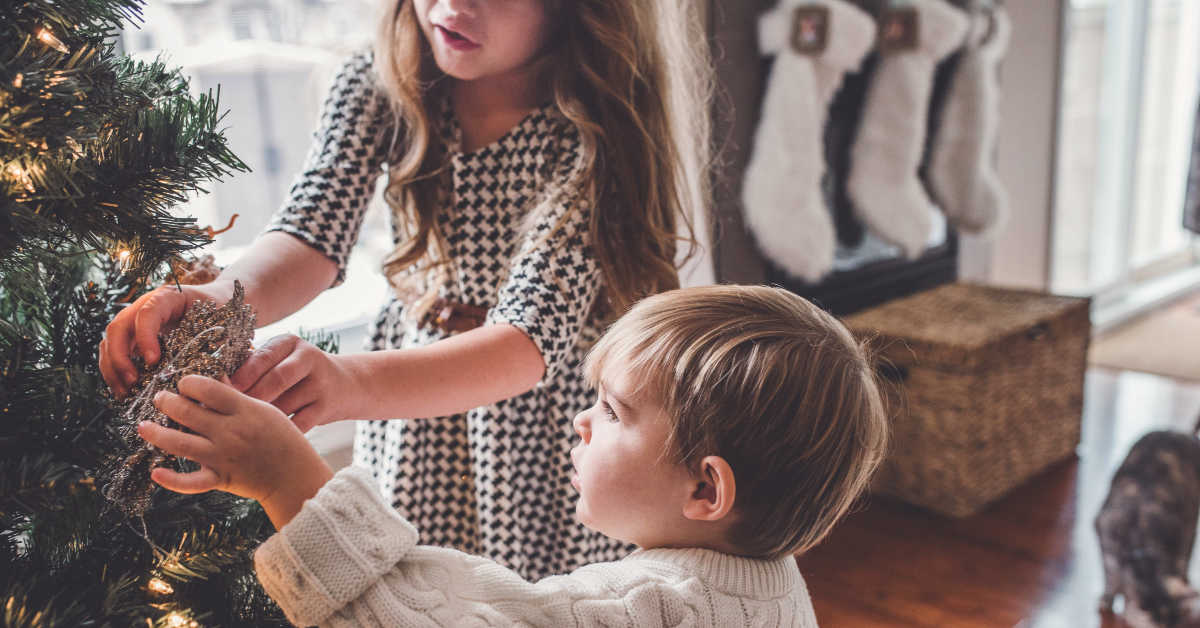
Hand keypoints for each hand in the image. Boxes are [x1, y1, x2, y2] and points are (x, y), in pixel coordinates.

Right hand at [99, 282, 230, 398]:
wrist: (216, 302)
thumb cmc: (220, 312)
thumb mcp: (222, 321)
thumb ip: (217, 342)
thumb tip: (216, 377)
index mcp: (169, 297)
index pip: (147, 313)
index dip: (145, 337)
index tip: (153, 361)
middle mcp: (145, 306)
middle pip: (119, 326)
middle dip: (120, 356)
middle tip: (132, 381)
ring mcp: (135, 320)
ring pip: (110, 340)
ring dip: (112, 368)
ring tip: (125, 392)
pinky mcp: (132, 335)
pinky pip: (113, 351)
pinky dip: (114, 372)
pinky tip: (124, 391)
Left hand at [138, 375, 332, 527]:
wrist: (294, 476)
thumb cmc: (283, 439)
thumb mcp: (265, 410)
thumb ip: (238, 398)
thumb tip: (212, 381)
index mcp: (244, 410)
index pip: (207, 388)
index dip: (189, 382)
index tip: (184, 383)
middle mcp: (230, 432)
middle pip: (187, 412)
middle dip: (167, 402)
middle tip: (160, 398)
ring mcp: (222, 457)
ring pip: (179, 443)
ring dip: (156, 433)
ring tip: (143, 426)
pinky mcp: (220, 479)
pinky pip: (190, 482)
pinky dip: (171, 480)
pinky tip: (155, 472)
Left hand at [230, 334, 361, 432]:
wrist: (345, 384)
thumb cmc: (297, 374)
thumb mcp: (281, 358)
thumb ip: (254, 365)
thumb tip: (216, 384)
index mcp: (290, 342)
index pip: (263, 357)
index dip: (242, 376)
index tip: (221, 392)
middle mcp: (309, 359)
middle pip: (276, 380)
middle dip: (251, 398)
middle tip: (228, 414)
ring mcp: (320, 384)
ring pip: (285, 405)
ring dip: (262, 419)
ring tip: (241, 429)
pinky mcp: (326, 407)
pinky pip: (298, 424)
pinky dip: (280, 433)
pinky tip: (264, 438)